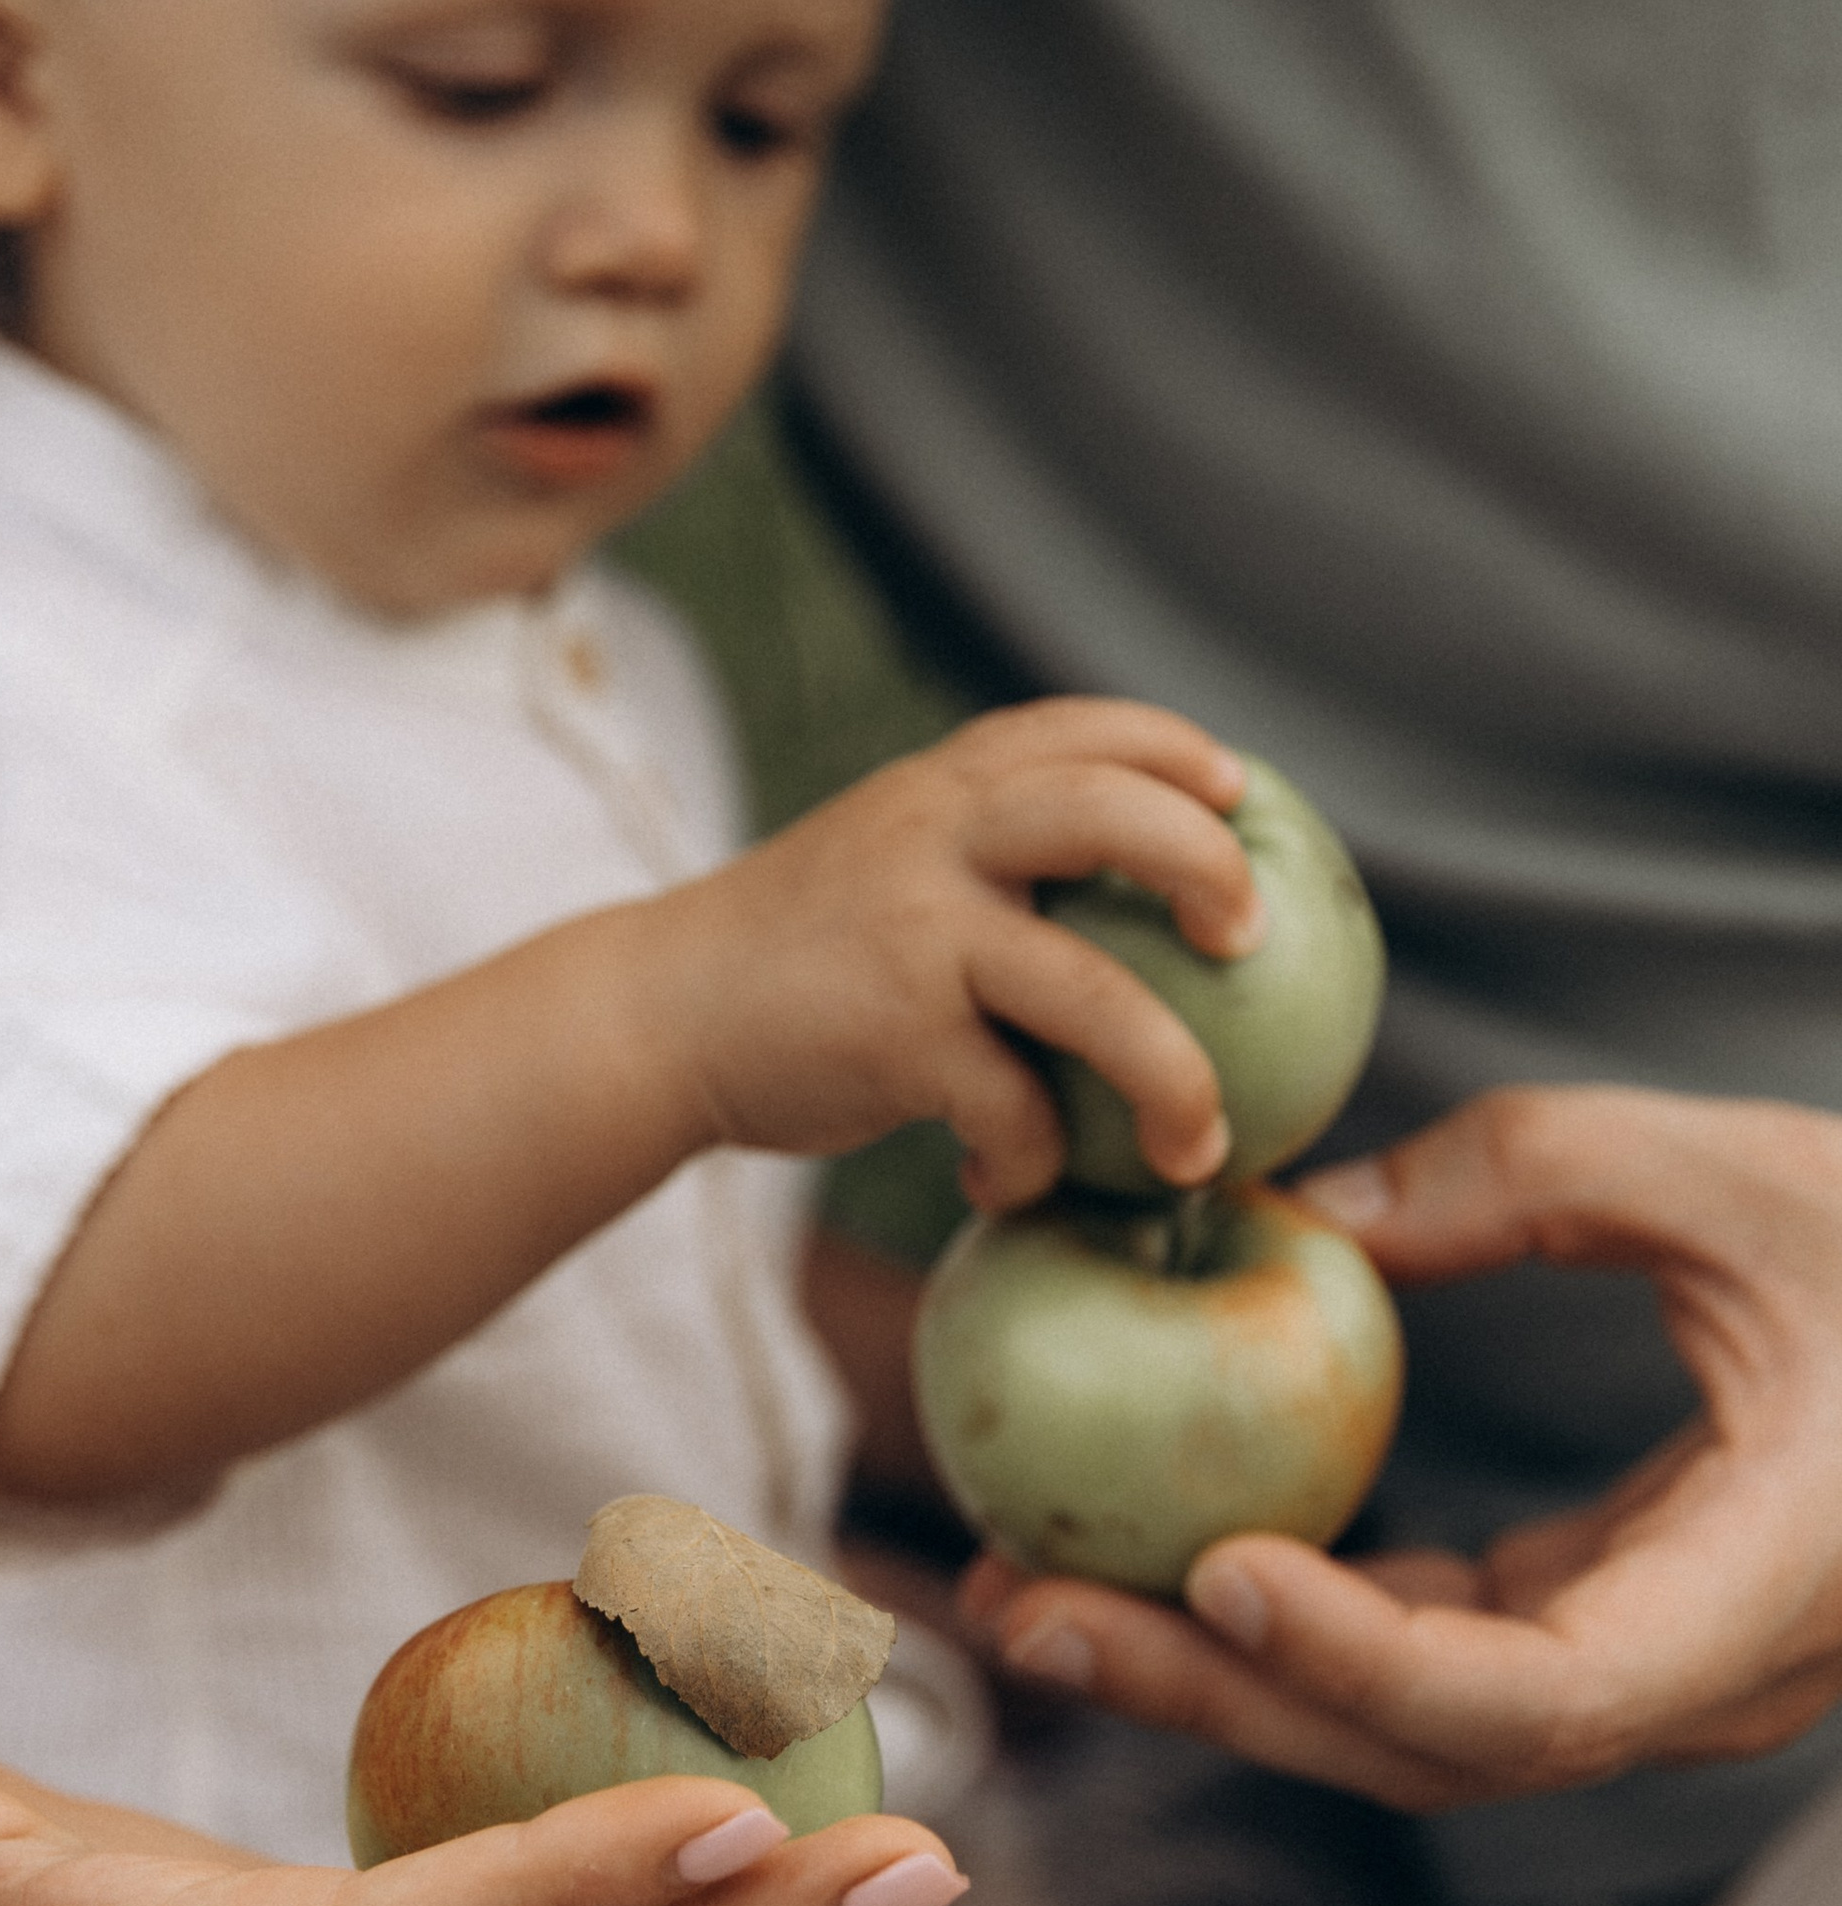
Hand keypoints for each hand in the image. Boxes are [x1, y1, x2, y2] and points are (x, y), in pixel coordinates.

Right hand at [637, 699, 1260, 1213]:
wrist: (657, 1017)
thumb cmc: (801, 953)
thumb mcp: (888, 857)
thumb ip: (986, 847)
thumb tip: (1148, 895)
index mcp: (944, 787)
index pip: (1083, 729)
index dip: (1176, 749)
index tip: (1236, 789)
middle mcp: (936, 841)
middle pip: (1109, 815)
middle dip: (1206, 866)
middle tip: (1247, 937)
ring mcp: (917, 938)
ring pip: (1094, 996)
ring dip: (1173, 1080)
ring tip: (1201, 1147)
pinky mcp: (896, 1038)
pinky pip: (1014, 1107)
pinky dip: (1032, 1159)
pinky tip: (1008, 1176)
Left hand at [966, 1088, 1841, 1810]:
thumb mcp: (1747, 1173)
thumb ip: (1530, 1174)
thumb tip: (1299, 1215)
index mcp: (1766, 1593)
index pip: (1546, 1699)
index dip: (1372, 1662)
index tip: (1226, 1574)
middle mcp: (1703, 1677)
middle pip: (1424, 1747)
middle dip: (1207, 1695)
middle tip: (1016, 1606)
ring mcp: (1653, 1672)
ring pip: (1409, 1725)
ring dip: (1213, 1672)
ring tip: (1024, 1591)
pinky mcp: (1608, 1626)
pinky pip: (1432, 1658)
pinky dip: (1293, 1621)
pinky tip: (1155, 1556)